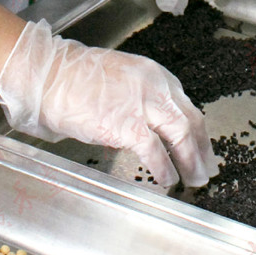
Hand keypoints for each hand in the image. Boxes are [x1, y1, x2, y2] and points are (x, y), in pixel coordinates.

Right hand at [0, 19, 217, 187]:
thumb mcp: (117, 80)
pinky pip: (154, 151)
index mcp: (153, 75)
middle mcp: (155, 86)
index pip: (185, 105)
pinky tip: (167, 179)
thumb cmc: (73, 78)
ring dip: (190, 161)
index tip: (201, 146)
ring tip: (193, 180)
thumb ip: (136, 102)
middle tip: (206, 169)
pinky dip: (164, 168)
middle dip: (201, 149)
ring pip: (180, 135)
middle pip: (190, 121)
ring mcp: (142, 104)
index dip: (196, 130)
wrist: (49, 74)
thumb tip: (143, 132)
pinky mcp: (127, 123)